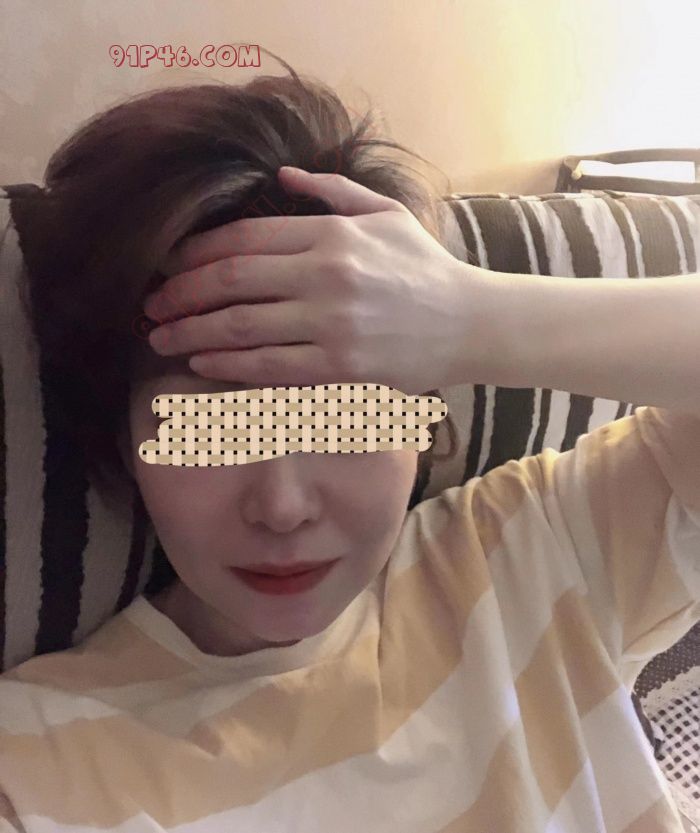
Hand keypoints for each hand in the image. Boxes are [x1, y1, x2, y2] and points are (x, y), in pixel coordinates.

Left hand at [143, 167, 477, 395]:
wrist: (469, 323)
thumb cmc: (424, 268)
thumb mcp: (385, 214)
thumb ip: (332, 192)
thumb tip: (283, 176)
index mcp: (332, 234)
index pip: (243, 238)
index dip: (194, 253)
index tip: (166, 265)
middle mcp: (326, 274)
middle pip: (230, 280)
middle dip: (180, 293)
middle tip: (150, 306)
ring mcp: (331, 322)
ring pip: (240, 326)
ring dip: (190, 332)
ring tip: (159, 339)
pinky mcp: (339, 366)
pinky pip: (268, 366)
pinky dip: (227, 365)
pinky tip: (200, 363)